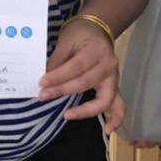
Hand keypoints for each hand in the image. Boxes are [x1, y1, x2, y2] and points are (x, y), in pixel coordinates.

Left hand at [39, 18, 123, 132]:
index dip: (58, 77)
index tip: (41, 83)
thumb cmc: (80, 34)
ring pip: (104, 99)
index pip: (76, 67)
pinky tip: (108, 130)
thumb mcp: (66, 41)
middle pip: (85, 83)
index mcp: (97, 50)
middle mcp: (109, 65)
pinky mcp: (114, 87)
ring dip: (85, 110)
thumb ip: (57, 61)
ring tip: (68, 115)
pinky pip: (119, 105)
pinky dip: (116, 118)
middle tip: (43, 95)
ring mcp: (114, 78)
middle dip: (62, 90)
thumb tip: (44, 81)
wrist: (97, 30)